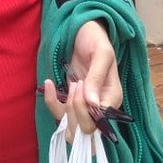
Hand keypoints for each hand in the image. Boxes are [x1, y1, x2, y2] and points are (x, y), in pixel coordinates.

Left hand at [43, 20, 121, 137]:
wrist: (83, 32)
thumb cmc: (96, 40)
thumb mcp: (101, 53)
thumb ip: (97, 77)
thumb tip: (92, 103)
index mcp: (112, 98)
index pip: (99, 122)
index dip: (85, 110)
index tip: (79, 85)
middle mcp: (100, 108)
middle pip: (85, 131)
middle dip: (73, 110)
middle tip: (74, 84)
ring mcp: (84, 107)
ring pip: (72, 129)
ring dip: (63, 110)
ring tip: (66, 85)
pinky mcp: (70, 103)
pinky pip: (59, 115)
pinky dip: (50, 102)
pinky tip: (49, 83)